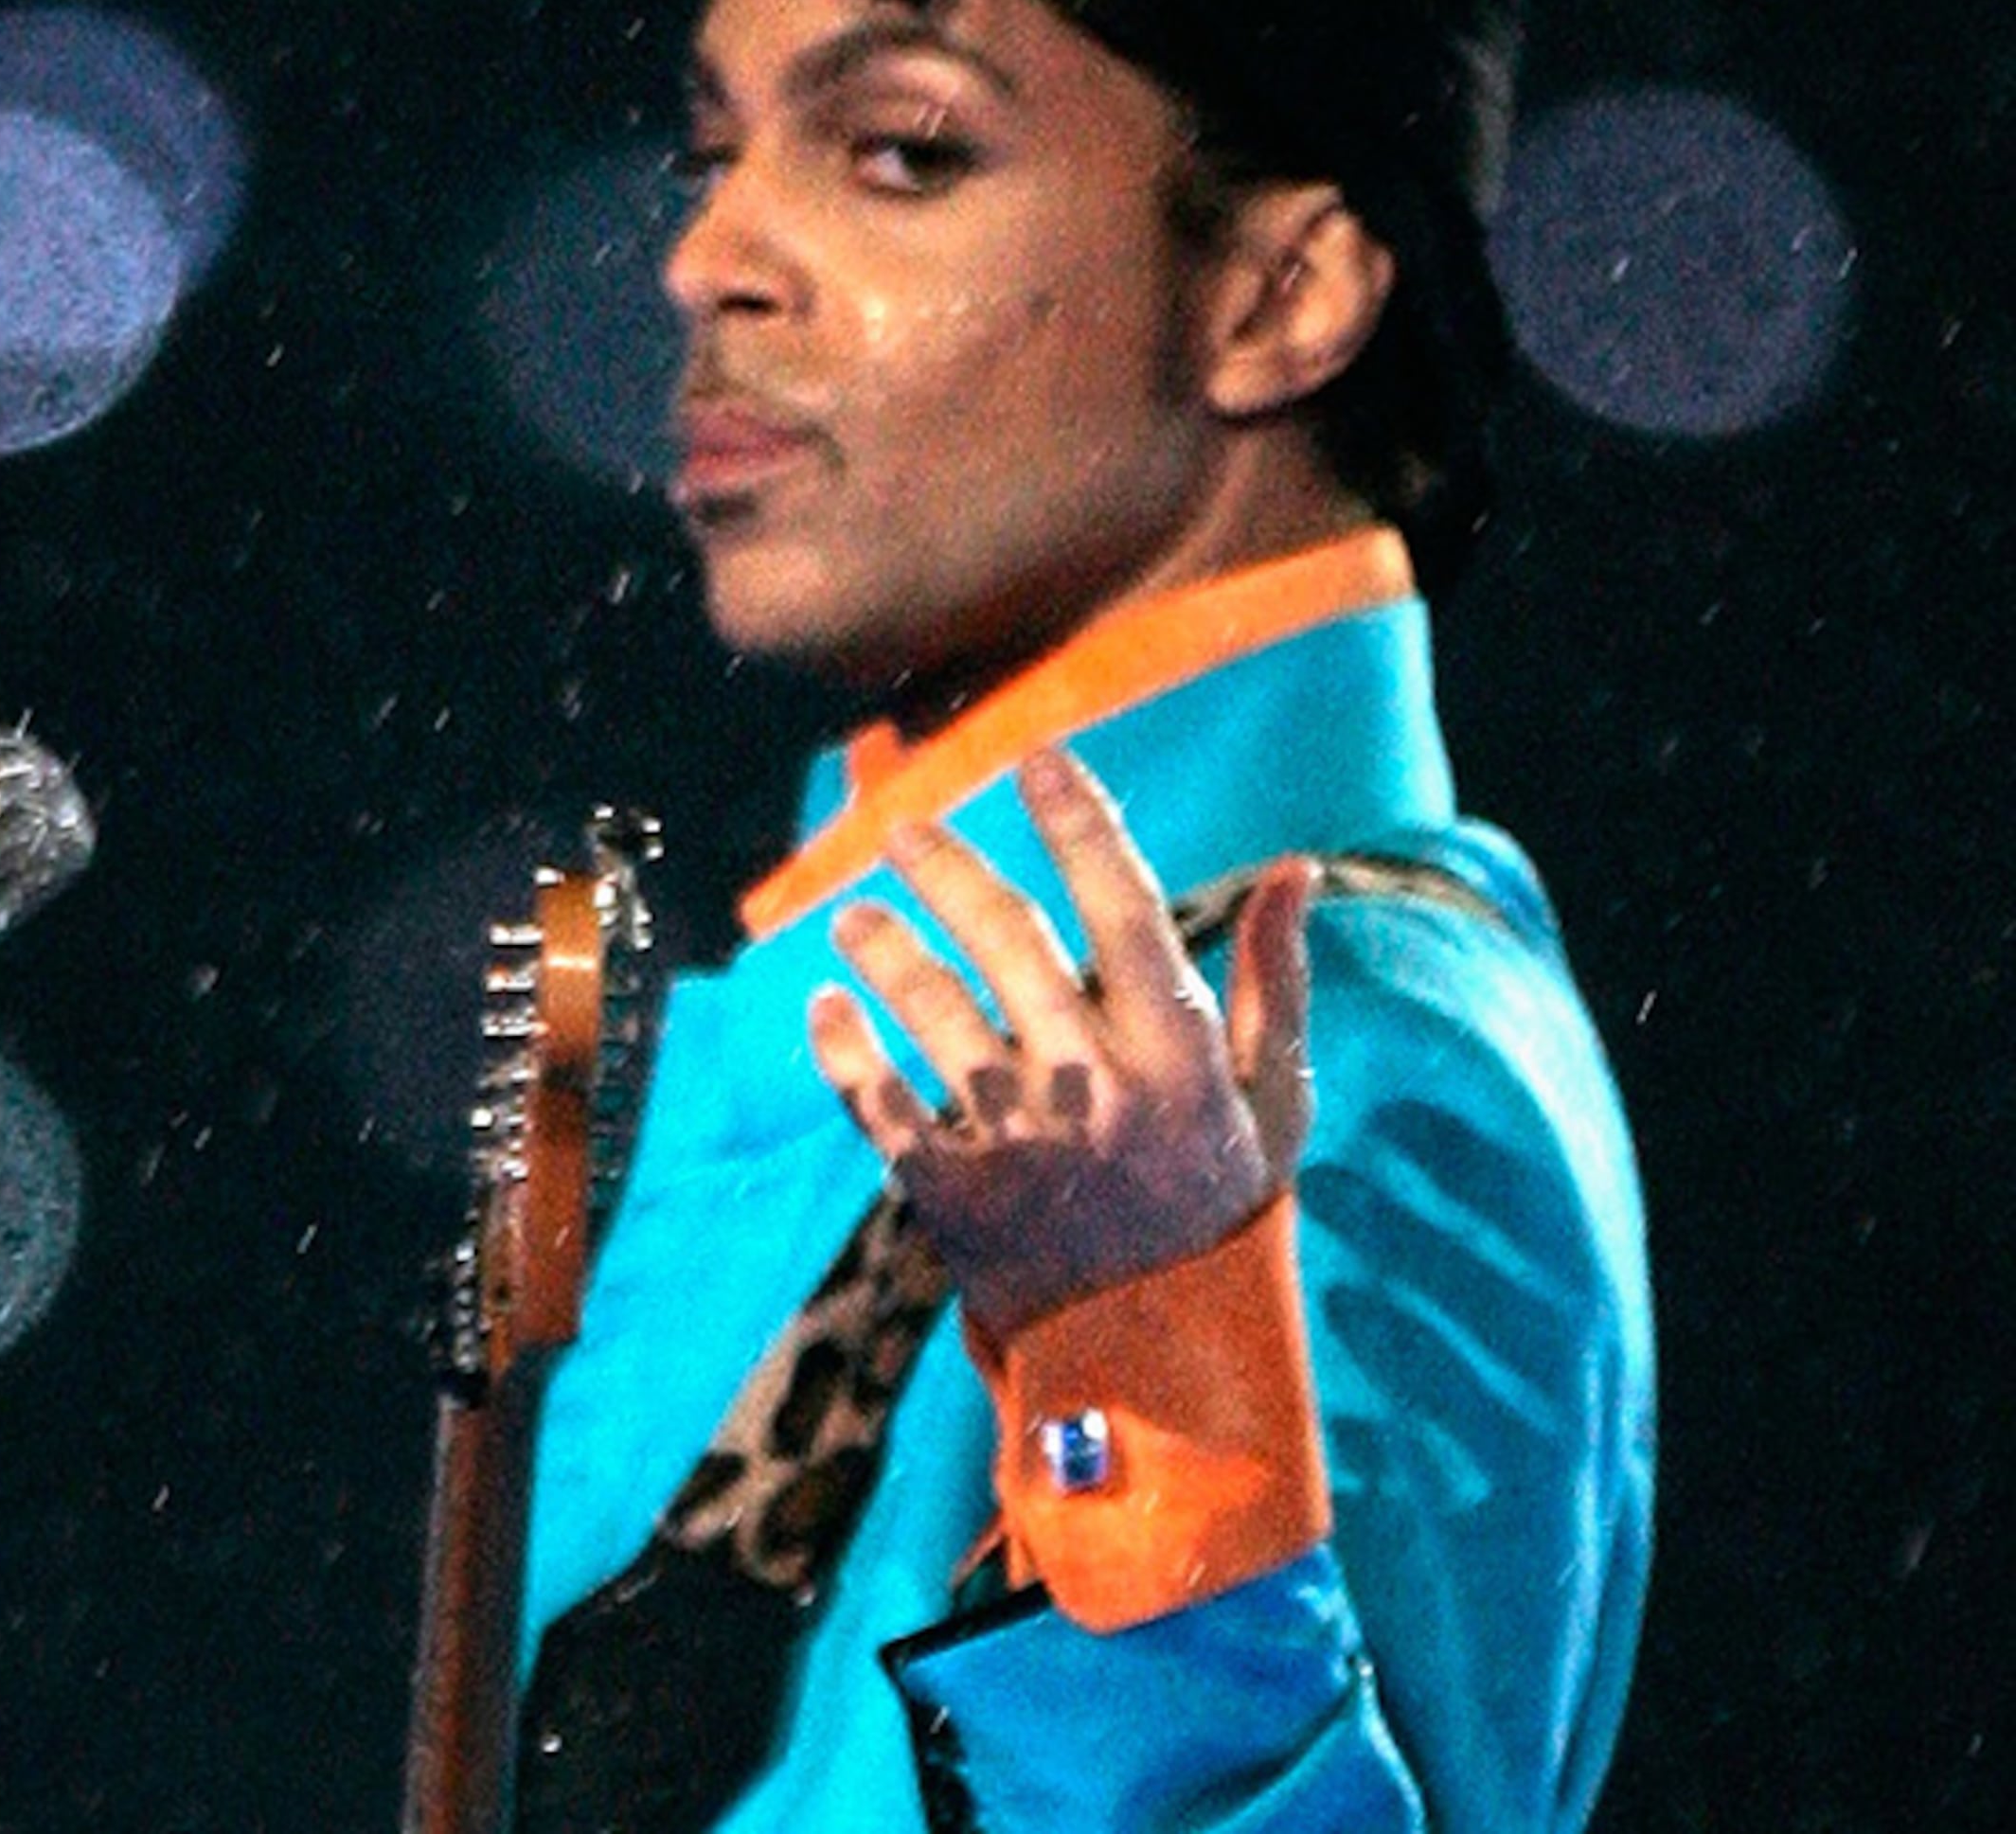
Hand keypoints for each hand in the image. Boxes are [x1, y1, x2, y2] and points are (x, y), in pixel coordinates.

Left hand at [805, 749, 1314, 1340]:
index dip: (1082, 827)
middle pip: (1010, 945)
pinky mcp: (950, 1192)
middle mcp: (1096, 1089)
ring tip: (853, 915)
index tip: (1040, 759)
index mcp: (1180, 1058)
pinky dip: (841, 1047)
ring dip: (884, 950)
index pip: (1127, 912)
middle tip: (906, 829)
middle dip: (952, 873)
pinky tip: (823, 1004)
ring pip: (932, 1011)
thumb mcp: (1272, 1103)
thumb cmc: (1215, 1206)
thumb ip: (1277, 984)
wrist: (1154, 1360)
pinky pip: (877, 1101)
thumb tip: (1296, 869)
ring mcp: (1018, 1141)